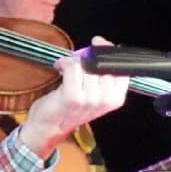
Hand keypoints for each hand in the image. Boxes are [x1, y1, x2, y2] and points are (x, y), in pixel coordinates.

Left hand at [18, 37, 130, 153]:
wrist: (49, 127)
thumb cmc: (69, 109)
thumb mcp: (94, 94)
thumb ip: (101, 74)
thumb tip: (100, 46)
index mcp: (115, 99)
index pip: (122, 69)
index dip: (110, 53)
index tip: (100, 45)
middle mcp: (105, 100)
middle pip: (103, 64)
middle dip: (88, 56)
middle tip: (78, 59)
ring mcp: (90, 99)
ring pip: (87, 65)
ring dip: (75, 61)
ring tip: (67, 67)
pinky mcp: (73, 97)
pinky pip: (73, 67)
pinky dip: (65, 63)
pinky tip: (60, 67)